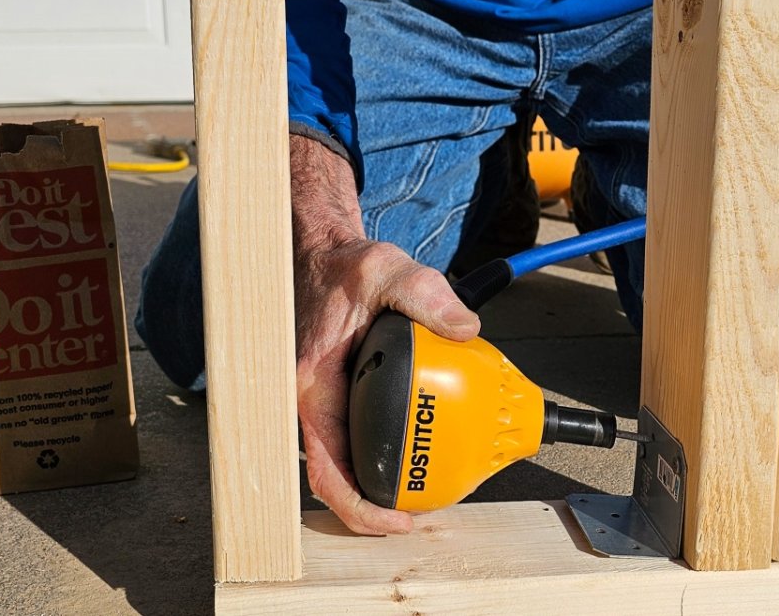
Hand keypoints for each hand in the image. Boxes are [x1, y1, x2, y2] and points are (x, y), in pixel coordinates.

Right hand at [289, 135, 479, 534]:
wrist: (322, 256)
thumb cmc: (345, 268)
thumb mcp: (387, 269)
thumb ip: (427, 294)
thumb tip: (466, 329)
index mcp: (313, 385)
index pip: (327, 468)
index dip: (360, 506)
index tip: (399, 521)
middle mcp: (311, 402)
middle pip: (337, 477)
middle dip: (376, 507)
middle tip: (426, 513)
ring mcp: (324, 402)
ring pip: (345, 462)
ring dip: (379, 484)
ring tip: (429, 490)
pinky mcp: (338, 396)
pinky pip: (355, 437)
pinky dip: (383, 452)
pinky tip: (420, 447)